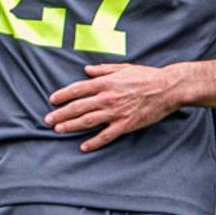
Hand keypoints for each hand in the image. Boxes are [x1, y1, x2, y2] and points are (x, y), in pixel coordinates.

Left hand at [45, 63, 179, 151]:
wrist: (167, 88)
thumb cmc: (146, 76)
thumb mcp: (124, 68)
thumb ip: (103, 69)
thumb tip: (86, 70)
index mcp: (106, 82)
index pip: (79, 89)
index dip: (63, 95)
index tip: (52, 100)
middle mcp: (108, 97)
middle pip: (79, 106)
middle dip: (61, 113)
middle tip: (48, 120)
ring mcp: (116, 112)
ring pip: (88, 121)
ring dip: (71, 126)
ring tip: (58, 130)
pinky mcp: (125, 124)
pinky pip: (106, 135)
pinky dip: (94, 142)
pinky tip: (83, 146)